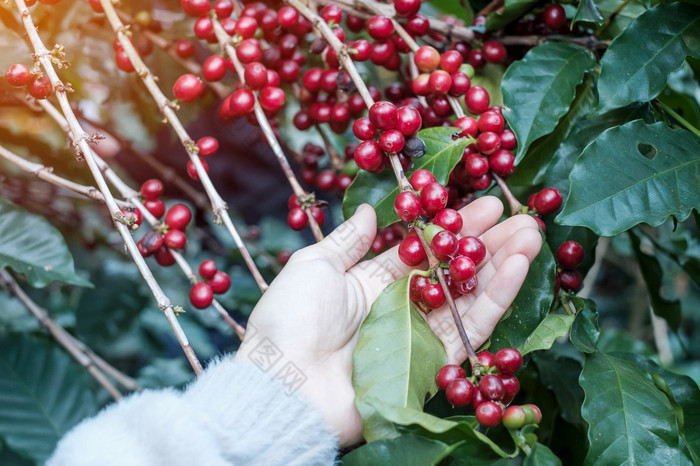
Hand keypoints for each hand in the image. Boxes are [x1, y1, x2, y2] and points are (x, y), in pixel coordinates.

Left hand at [235, 197, 541, 445]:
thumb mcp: (314, 266)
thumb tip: (372, 210)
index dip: (453, 226)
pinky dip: (497, 298)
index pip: (424, 248)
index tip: (485, 202)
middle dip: (488, 242)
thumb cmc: (291, 320)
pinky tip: (518, 268)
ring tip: (532, 235)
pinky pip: (471, 328)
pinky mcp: (432, 362)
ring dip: (502, 265)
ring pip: (470, 296)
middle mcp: (400, 306)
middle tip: (523, 217)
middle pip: (453, 270)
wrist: (285, 385)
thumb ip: (348, 240)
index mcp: (371, 281)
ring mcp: (418, 334)